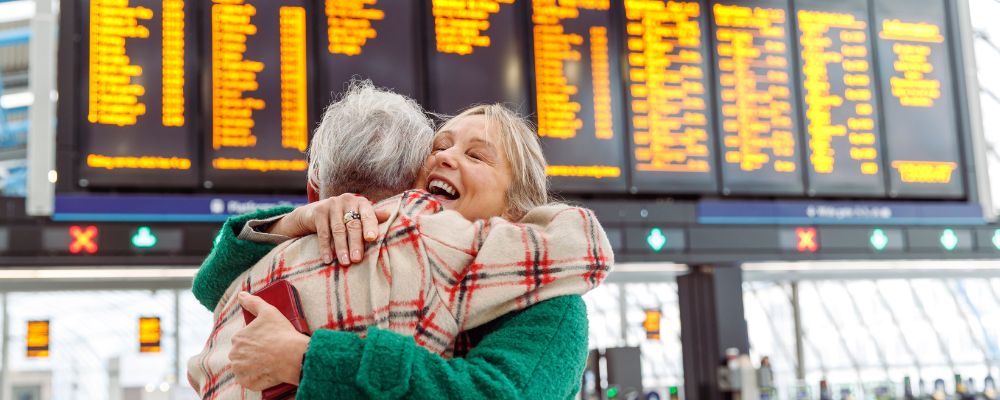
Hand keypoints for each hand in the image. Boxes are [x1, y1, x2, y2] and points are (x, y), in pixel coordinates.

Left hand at [230, 292, 310, 389]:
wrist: (292, 356)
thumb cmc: (281, 333)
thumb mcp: (268, 312)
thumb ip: (253, 302)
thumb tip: (241, 295)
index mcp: (238, 338)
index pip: (244, 339)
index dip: (257, 340)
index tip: (268, 341)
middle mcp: (235, 354)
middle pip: (243, 353)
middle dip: (253, 353)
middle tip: (270, 351)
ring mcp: (241, 370)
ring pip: (245, 367)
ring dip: (254, 365)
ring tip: (270, 362)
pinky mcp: (248, 382)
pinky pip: (250, 380)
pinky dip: (257, 377)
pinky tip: (268, 371)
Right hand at [269, 193, 389, 264]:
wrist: (316, 212)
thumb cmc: (345, 216)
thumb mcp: (359, 215)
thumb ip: (373, 217)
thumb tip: (390, 214)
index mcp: (361, 202)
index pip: (368, 215)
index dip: (370, 227)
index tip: (372, 239)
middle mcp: (347, 200)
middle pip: (353, 224)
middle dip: (355, 243)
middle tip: (357, 259)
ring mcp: (332, 204)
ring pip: (338, 229)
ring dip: (341, 248)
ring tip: (344, 262)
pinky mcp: (319, 211)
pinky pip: (323, 232)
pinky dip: (325, 247)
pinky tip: (328, 260)